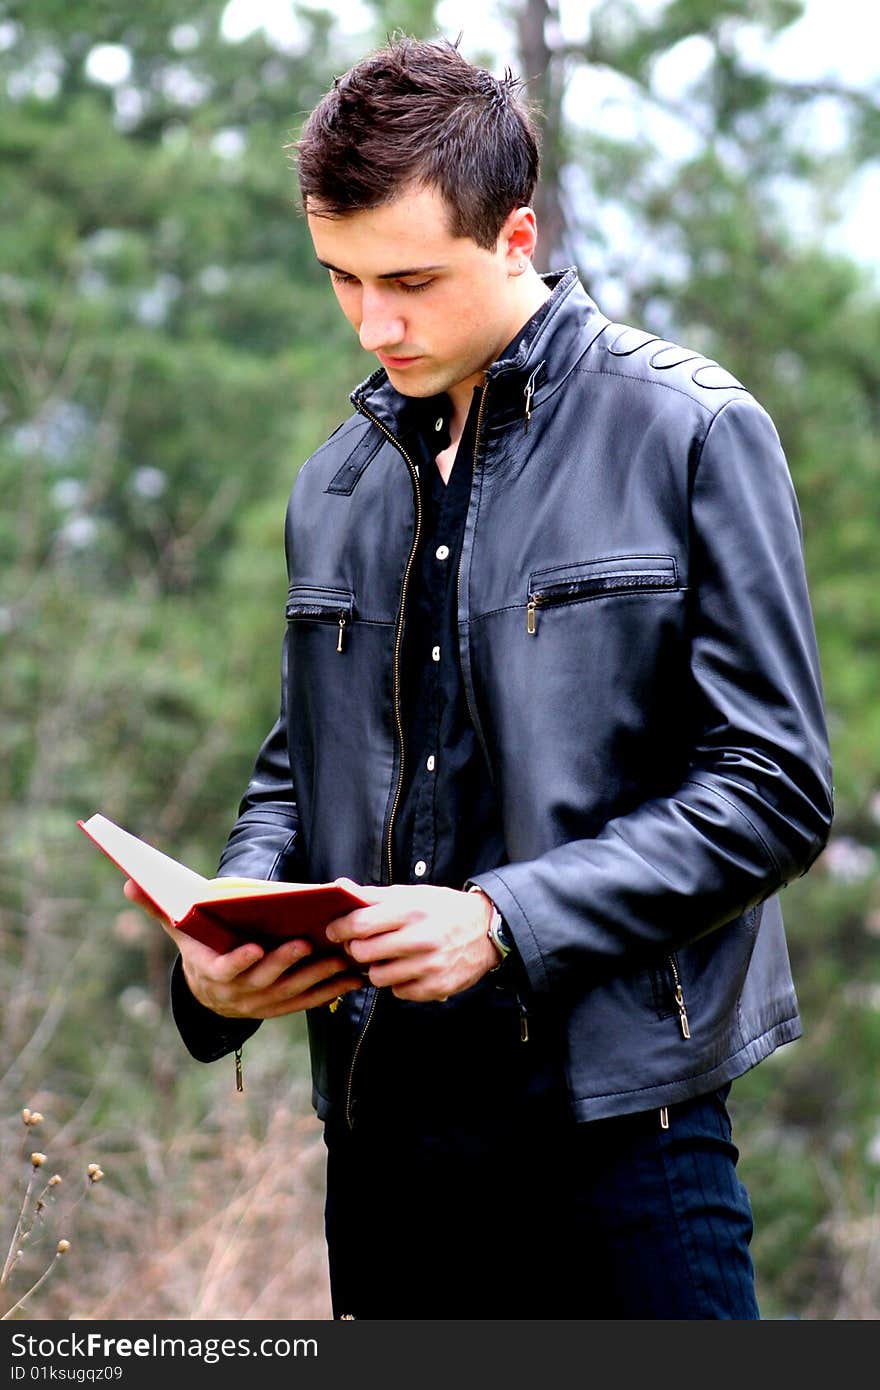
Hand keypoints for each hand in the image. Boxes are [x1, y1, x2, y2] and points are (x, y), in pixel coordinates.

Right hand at [122, 879, 363, 1018]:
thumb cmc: (200, 948)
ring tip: (339, 956)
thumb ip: (159, 907)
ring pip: (293, 991)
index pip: (224, 969)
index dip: (238, 962)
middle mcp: (239, 993)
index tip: (253, 948)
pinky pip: (311, 1001)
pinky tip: (354, 978)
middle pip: (264, 979)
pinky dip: (333, 991)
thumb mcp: (179, 929)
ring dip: (318, 976)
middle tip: (304, 943)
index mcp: (213, 973)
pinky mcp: (285, 1007)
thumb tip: (129, 883)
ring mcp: (264, 1003)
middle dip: (285, 963)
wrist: (211, 995)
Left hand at [324, 880, 499, 1002]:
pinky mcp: (436, 987)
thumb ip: (375, 895)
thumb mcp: (413, 894)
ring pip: (378, 976)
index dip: (340, 928)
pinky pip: (398, 991)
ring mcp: (429, 966)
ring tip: (386, 957)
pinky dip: (398, 982)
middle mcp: (421, 939)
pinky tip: (408, 969)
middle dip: (355, 949)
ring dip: (376, 968)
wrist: (487, 930)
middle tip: (360, 945)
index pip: (360, 923)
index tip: (334, 930)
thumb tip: (339, 886)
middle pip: (363, 952)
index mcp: (412, 911)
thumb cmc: (443, 909)